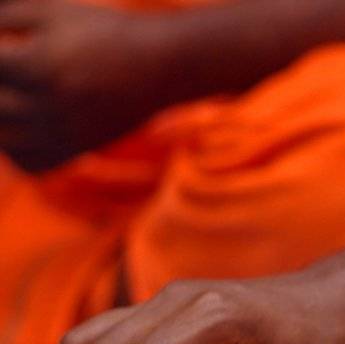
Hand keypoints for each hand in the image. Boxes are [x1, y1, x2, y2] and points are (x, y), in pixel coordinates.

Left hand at [0, 0, 186, 170]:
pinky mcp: (77, 147)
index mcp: (39, 67)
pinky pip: (28, 161)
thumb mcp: (50, 13)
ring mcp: (64, 132)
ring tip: (11, 99)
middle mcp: (49, 106)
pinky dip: (12, 148)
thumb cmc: (104, 32)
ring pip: (2, 139)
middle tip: (7, 77)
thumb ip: (4, 19)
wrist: (162, 66)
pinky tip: (17, 125)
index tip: (0, 54)